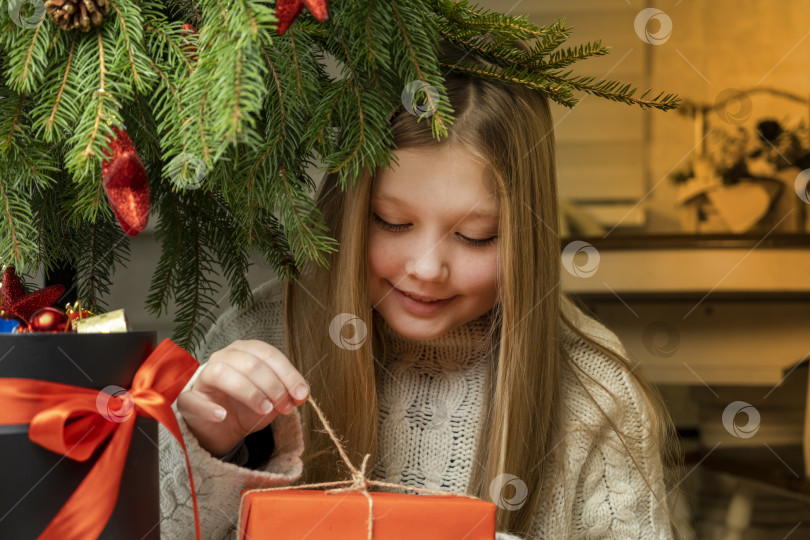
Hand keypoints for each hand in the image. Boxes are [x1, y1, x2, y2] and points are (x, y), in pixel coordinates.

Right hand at [176, 340, 309, 455]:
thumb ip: (287, 392)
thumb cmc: (246, 406)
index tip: (302, 394)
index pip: (268, 354)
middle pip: (249, 363)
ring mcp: (203, 378)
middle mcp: (223, 358)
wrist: (222, 428)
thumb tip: (301, 394)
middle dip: (273, 386)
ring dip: (248, 392)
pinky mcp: (188, 400)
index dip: (288, 374)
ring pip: (222, 373)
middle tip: (285, 406)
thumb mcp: (272, 399)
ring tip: (265, 409)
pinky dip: (209, 407)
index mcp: (245, 351)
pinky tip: (223, 415)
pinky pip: (192, 399)